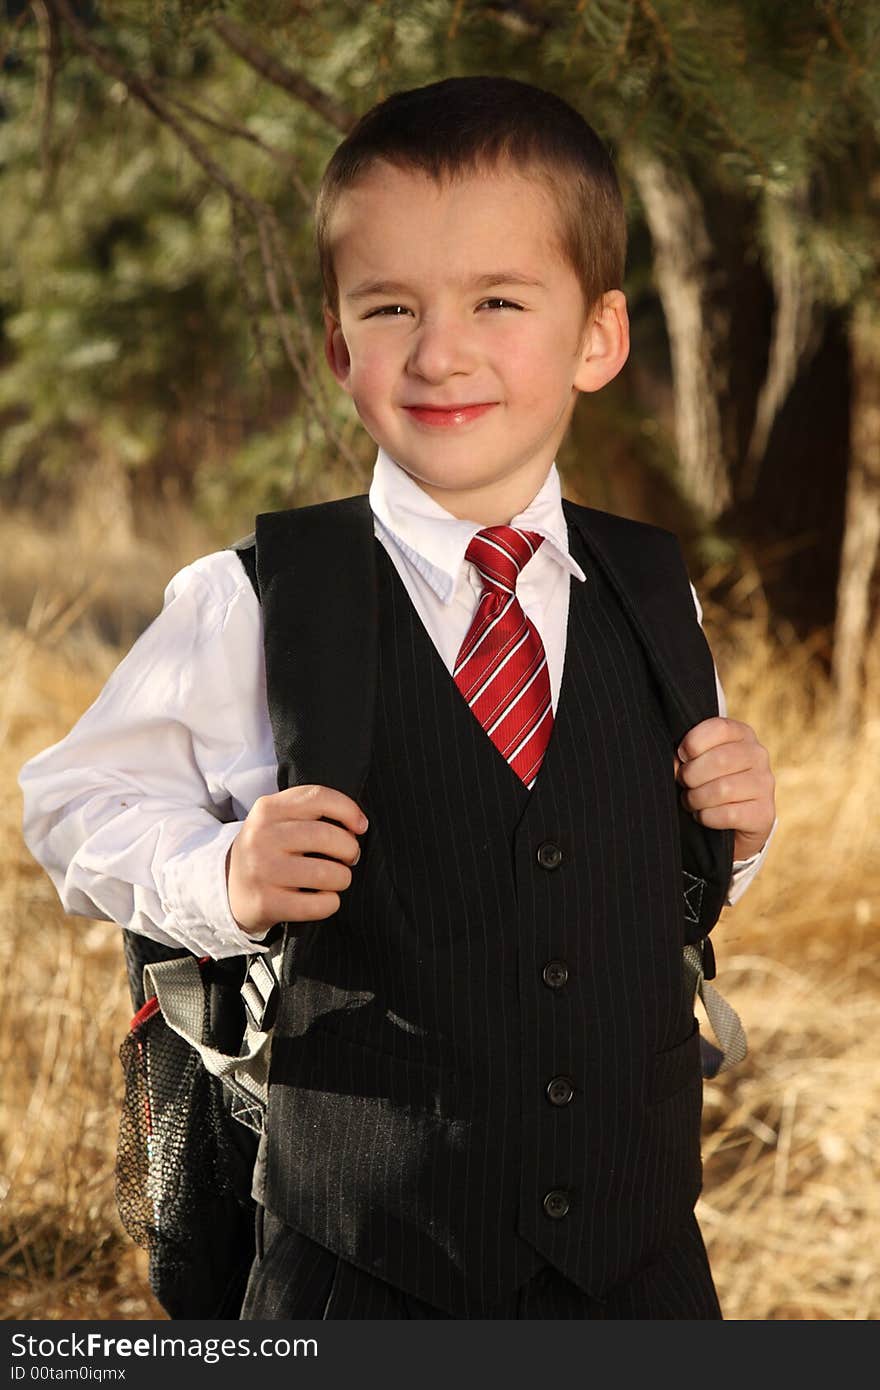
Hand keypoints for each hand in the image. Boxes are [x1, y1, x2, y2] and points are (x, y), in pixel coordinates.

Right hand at [226, 784, 366, 935]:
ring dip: (342, 878)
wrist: (229, 887)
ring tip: (336, 879)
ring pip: (328, 873)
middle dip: (350, 849)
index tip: (360, 826)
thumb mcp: (278, 820)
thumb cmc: (269, 850)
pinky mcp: (266, 902)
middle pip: (328, 836)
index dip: (349, 810)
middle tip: (349, 858)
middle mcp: (261, 836)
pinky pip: (319, 904)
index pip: (319, 798)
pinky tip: (323, 899)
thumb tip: (358, 824)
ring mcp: (262, 870)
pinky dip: (330, 903)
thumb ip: (312, 812)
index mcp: (268, 809)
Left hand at [674, 717, 774, 861]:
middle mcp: (758, 755)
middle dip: (691, 776)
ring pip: (723, 790)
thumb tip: (675, 766)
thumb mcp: (696, 760)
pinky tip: (704, 815)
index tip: (682, 756)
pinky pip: (728, 814)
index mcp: (742, 734)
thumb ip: (684, 756)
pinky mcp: (764, 812)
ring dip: (696, 799)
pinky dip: (707, 817)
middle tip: (684, 784)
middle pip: (720, 760)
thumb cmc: (707, 780)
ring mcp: (764, 784)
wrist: (732, 819)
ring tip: (691, 801)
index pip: (720, 728)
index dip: (693, 743)